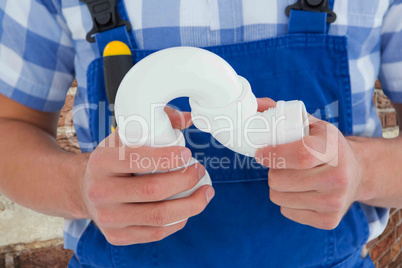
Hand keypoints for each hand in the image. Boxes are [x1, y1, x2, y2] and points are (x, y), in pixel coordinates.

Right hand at [80, 108, 213, 244]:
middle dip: (185, 180)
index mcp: (101, 162)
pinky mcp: (116, 236)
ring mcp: (108, 218)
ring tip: (205, 193)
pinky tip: (188, 209)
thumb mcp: (124, 136)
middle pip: (152, 190)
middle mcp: (100, 192)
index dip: (167, 158)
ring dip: (191, 205)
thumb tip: (187, 119)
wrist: (85, 189)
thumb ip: (154, 122)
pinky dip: (178, 221)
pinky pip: (155, 233)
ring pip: (158, 216)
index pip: (136, 159)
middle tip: (199, 171)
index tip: (187, 154)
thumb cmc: (113, 160)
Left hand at [255, 98, 362, 229]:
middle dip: (272, 171)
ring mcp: (334, 202)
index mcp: (334, 150)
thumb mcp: (314, 125)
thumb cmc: (328, 147)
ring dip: (277, 186)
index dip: (274, 155)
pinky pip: (286, 212)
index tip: (260, 154)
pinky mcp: (328, 221)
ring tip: (290, 177)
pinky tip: (299, 191)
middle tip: (280, 165)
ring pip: (279, 197)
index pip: (300, 155)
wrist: (357, 173)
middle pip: (280, 180)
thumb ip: (284, 113)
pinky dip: (286, 201)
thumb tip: (256, 104)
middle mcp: (338, 178)